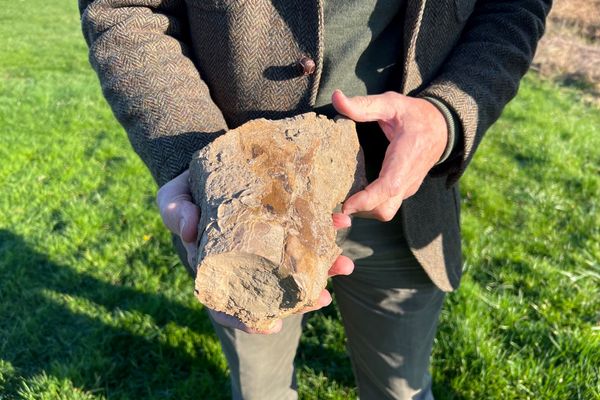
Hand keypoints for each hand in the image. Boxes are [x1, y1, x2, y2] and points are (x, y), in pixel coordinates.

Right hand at [157, 170, 353, 334]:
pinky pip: (306, 229)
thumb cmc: (186, 194)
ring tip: (344, 266)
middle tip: (323, 299)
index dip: (249, 320)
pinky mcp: (283, 220)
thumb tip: (189, 230)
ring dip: (323, 267)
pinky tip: (341, 220)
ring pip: (297, 263)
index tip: (273, 327)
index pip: (230, 304)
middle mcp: (247, 261)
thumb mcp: (173, 200)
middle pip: (274, 289)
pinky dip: (326, 226)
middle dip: (302, 298)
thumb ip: (177, 213)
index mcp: (217, 267)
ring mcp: (268, 243)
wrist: (207, 169)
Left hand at [332, 90, 447, 221]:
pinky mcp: (403, 191)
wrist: (443, 128)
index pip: (389, 187)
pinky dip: (368, 206)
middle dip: (360, 211)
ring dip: (363, 210)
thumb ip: (363, 104)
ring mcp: (407, 188)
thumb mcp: (390, 103)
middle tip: (335, 203)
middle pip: (385, 210)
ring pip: (385, 212)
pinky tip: (352, 195)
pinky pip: (386, 206)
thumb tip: (336, 97)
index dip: (367, 199)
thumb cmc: (415, 115)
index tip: (345, 205)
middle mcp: (408, 179)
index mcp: (406, 157)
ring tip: (340, 199)